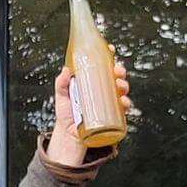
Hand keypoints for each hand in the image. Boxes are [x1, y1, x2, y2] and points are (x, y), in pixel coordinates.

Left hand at [47, 47, 130, 167]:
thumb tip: (66, 70)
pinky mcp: (112, 116)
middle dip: (120, 71)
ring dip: (124, 86)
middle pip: (115, 76)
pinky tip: (123, 102)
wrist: (69, 136)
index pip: (103, 65)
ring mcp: (108, 103)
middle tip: (117, 72)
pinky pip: (123, 109)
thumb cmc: (66, 114)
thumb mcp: (62, 96)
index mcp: (92, 82)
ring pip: (122, 90)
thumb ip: (61, 83)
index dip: (108, 56)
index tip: (110, 50)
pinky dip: (126, 104)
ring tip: (120, 87)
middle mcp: (102, 91)